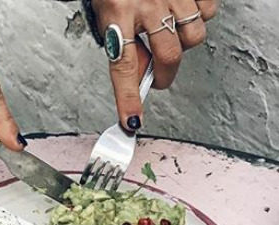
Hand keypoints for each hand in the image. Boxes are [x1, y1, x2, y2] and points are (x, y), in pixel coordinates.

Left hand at [92, 0, 216, 130]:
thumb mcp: (109, 18)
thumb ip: (125, 48)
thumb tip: (138, 80)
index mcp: (117, 15)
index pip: (122, 67)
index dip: (128, 98)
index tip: (132, 121)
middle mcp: (146, 4)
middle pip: (168, 57)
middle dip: (166, 76)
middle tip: (160, 77)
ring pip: (193, 37)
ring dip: (183, 43)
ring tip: (170, 32)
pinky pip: (207, 12)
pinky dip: (198, 17)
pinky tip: (182, 10)